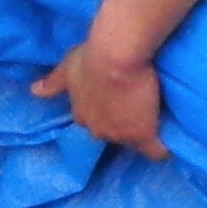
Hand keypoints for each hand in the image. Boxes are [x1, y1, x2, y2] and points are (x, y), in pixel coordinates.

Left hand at [32, 32, 167, 159]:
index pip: (92, 123)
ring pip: (133, 144)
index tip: (117, 105)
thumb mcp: (68, 66)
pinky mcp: (144, 135)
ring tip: (159, 122)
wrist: (116, 55)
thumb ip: (53, 82)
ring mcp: (121, 135)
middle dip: (123, 126)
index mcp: (82, 114)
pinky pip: (157, 152)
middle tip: (138, 108)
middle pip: (112, 134)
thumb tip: (34, 91)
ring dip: (144, 135)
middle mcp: (98, 130)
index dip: (105, 115)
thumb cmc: (91, 57)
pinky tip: (172, 144)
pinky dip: (164, 149)